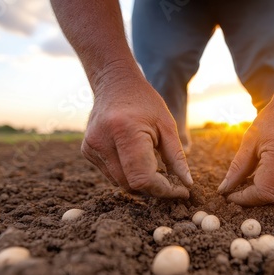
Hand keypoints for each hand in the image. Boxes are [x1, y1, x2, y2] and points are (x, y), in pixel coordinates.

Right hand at [81, 74, 192, 198]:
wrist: (115, 83)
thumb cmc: (145, 102)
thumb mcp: (167, 125)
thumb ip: (177, 157)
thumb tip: (186, 185)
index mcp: (125, 131)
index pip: (143, 178)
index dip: (164, 190)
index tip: (181, 191)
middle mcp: (102, 141)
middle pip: (131, 185)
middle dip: (154, 188)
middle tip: (172, 180)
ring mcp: (91, 147)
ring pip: (120, 183)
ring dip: (140, 182)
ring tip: (154, 164)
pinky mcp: (87, 151)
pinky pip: (111, 175)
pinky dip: (127, 173)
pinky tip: (135, 156)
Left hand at [217, 91, 273, 205]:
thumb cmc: (269, 121)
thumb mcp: (248, 142)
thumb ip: (237, 169)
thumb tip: (224, 191)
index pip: (266, 192)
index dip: (246, 199)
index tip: (232, 196)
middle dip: (259, 200)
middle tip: (242, 192)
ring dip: (271, 195)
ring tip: (256, 181)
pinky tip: (272, 175)